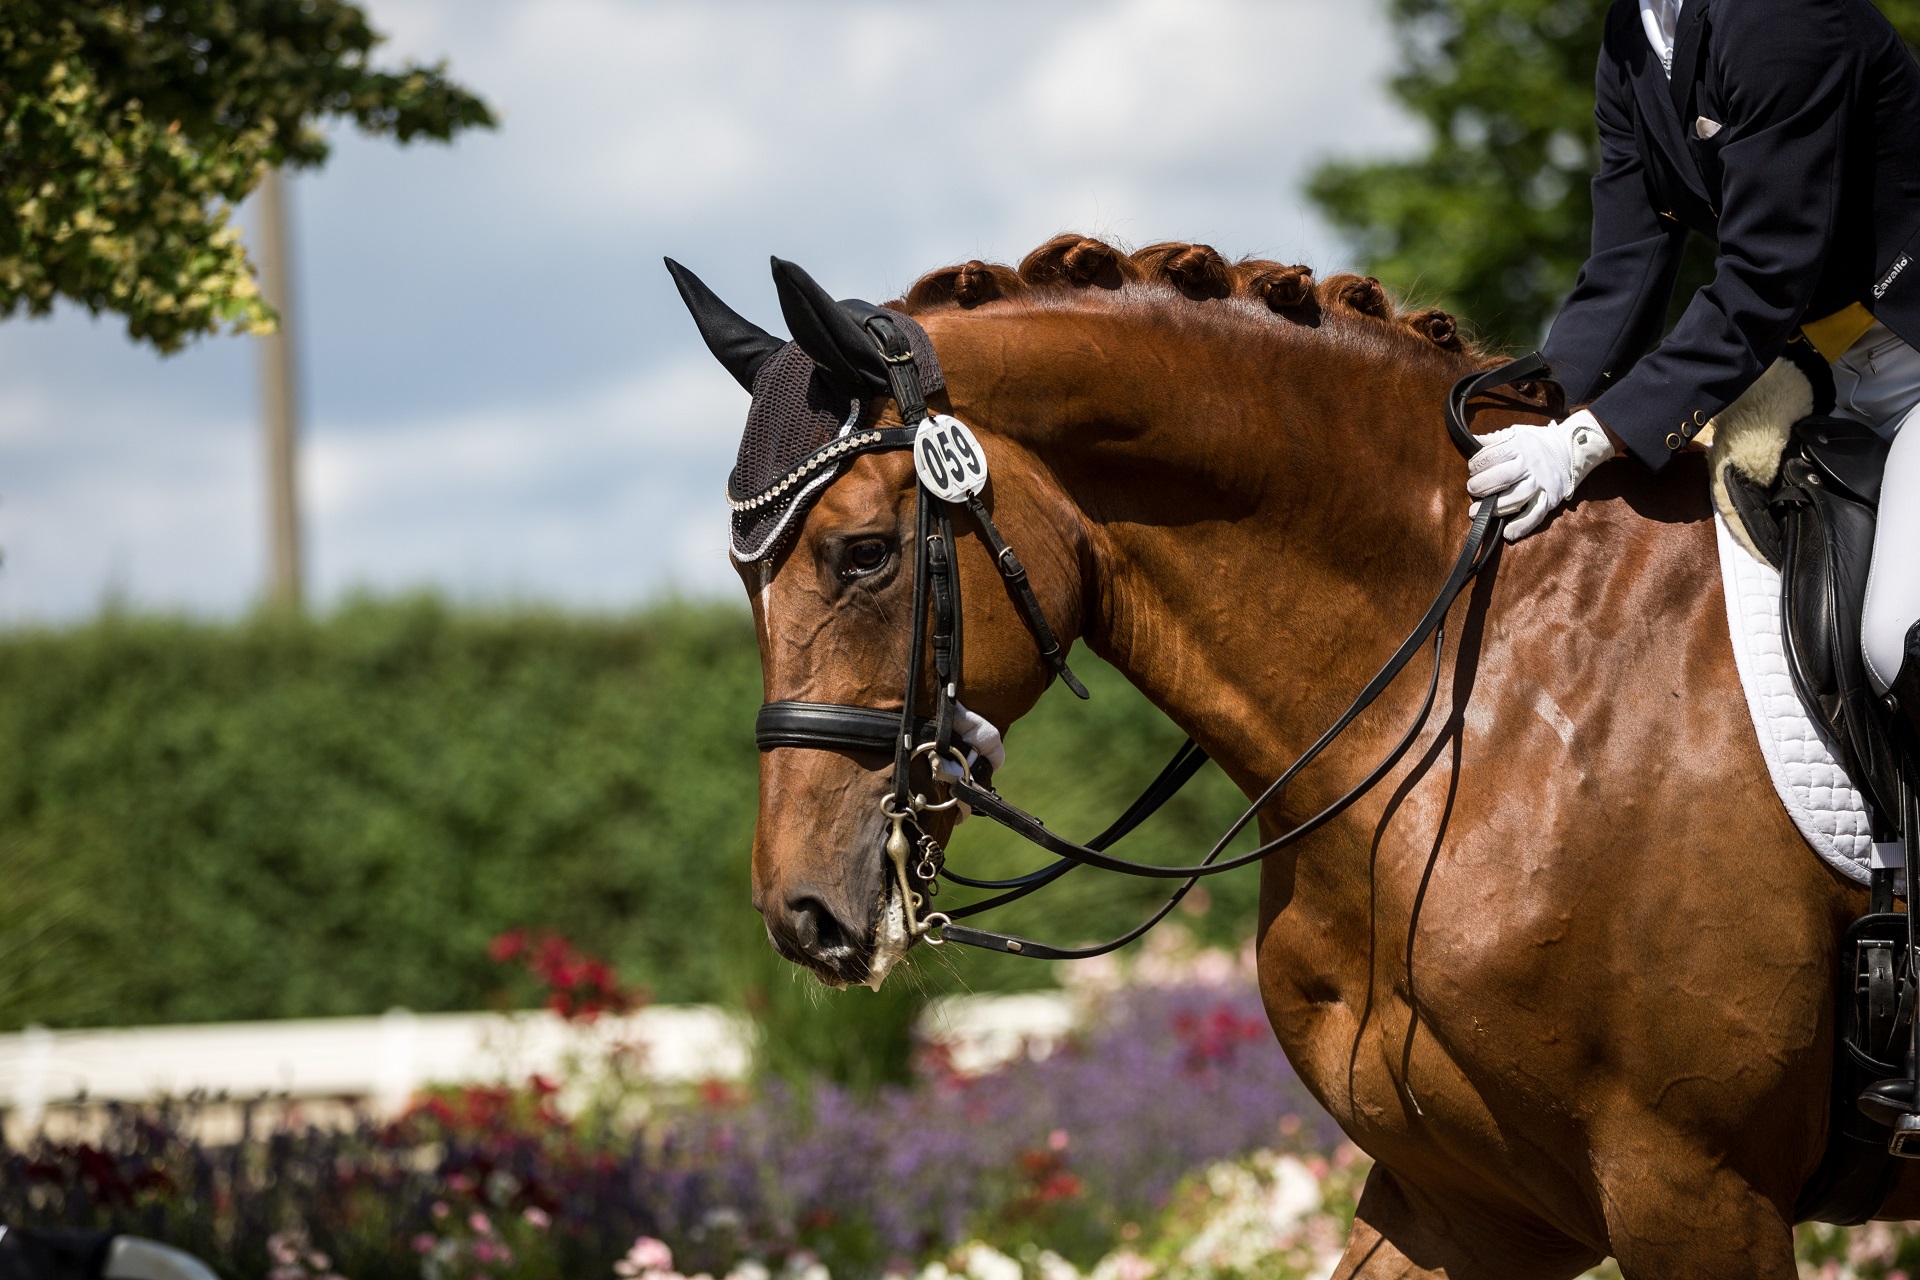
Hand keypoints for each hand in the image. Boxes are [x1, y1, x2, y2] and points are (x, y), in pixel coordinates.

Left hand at [1466, 410, 1615, 540]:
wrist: (1571, 449)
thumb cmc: (1535, 442)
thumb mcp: (1514, 433)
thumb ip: (1492, 440)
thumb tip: (1470, 441)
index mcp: (1519, 446)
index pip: (1492, 456)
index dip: (1476, 465)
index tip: (1473, 469)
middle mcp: (1530, 465)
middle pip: (1503, 477)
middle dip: (1482, 485)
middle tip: (1472, 489)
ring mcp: (1541, 483)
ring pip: (1517, 498)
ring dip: (1494, 507)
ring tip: (1475, 512)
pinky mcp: (1550, 499)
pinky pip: (1536, 515)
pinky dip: (1522, 526)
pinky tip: (1508, 533)